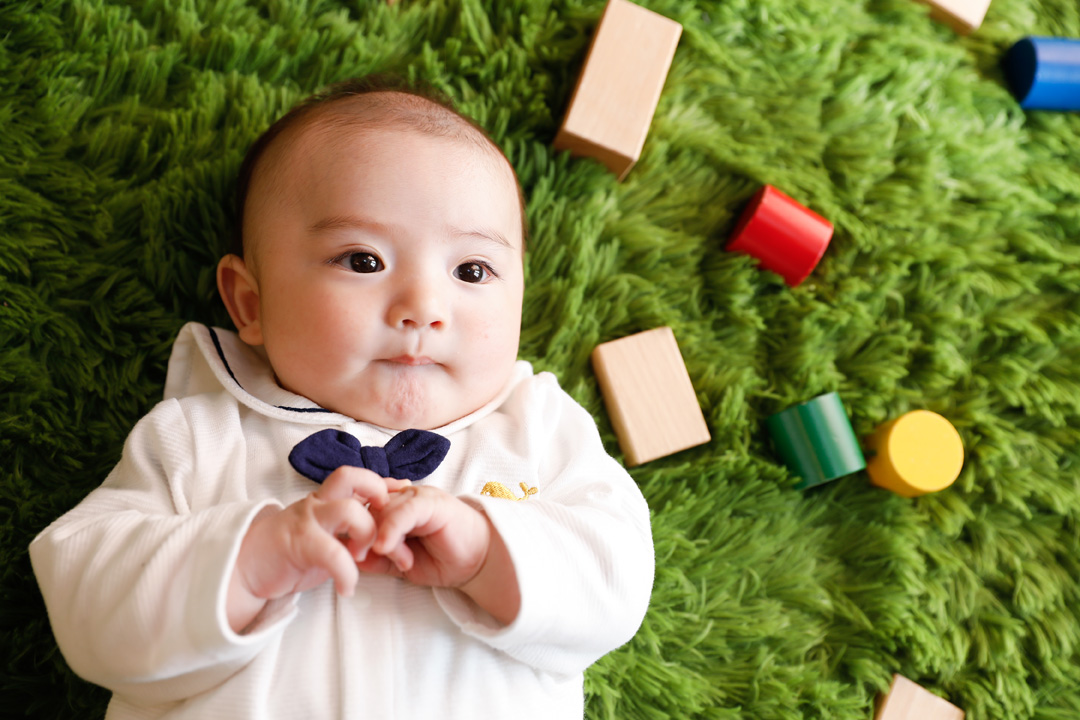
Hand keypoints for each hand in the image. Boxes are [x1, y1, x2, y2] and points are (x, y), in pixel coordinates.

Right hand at [227, 467, 407, 631]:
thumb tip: (384, 526)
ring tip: (365, 559)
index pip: (359, 477)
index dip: (384, 482)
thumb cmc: (293, 552)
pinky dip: (348, 573)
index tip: (405, 492)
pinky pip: (333, 553)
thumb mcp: (327, 536)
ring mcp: (308, 520)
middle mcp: (318, 502)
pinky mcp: (299, 544)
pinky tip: (347, 589)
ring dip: (367, 535)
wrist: (248, 568)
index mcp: (327, 498)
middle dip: (378, 493)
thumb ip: (351, 528)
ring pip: (349, 510)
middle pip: (352, 476)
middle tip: (388, 525)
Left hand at [359, 484, 520, 624]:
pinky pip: (404, 510)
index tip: (347, 554)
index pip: (359, 510)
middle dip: (364, 537)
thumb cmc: (441, 560)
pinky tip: (387, 547)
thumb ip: (376, 560)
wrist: (478, 561)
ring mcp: (418, 496)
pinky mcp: (432, 501)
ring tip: (398, 560)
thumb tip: (350, 558)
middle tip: (370, 559)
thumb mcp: (400, 563)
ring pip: (383, 510)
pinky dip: (391, 529)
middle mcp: (402, 497)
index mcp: (392, 507)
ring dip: (383, 539)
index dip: (351, 530)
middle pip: (367, 509)